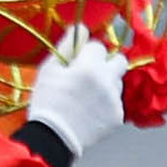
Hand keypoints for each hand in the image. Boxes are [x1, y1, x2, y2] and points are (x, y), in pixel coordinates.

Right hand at [24, 26, 130, 160]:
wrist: (53, 138)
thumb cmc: (47, 102)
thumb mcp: (49, 70)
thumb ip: (67, 46)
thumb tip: (80, 28)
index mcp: (90, 66)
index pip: (98, 46)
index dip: (87, 53)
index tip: (77, 63)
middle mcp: (107, 81)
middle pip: (119, 60)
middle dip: (107, 63)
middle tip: (91, 74)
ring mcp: (115, 100)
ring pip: (118, 82)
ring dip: (107, 84)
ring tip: (87, 97)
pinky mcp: (117, 117)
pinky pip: (116, 102)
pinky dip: (106, 104)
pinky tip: (90, 111)